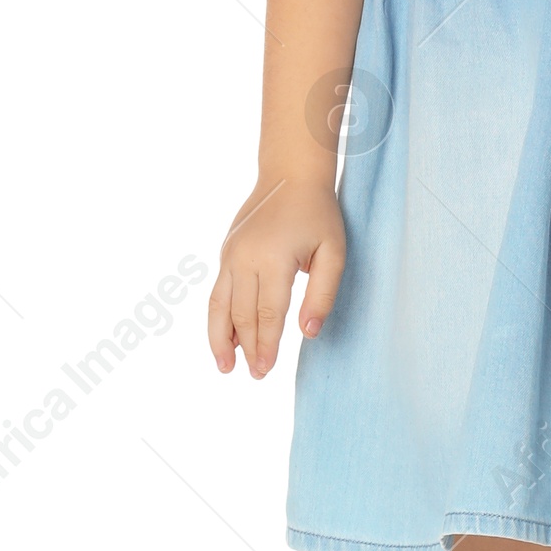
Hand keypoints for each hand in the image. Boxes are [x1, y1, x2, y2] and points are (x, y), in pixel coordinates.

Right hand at [208, 178, 345, 377]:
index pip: (267, 314)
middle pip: (242, 315)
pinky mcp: (226, 252)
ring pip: (219, 305)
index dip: (266, 345)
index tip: (266, 371)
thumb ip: (322, 294)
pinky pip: (217, 292)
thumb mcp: (334, 253)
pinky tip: (225, 337)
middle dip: (247, 348)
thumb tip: (309, 334)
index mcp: (273, 258)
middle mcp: (244, 257)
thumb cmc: (318, 215)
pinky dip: (219, 317)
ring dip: (220, 339)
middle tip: (255, 375)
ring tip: (225, 366)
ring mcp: (230, 254)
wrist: (290, 175)